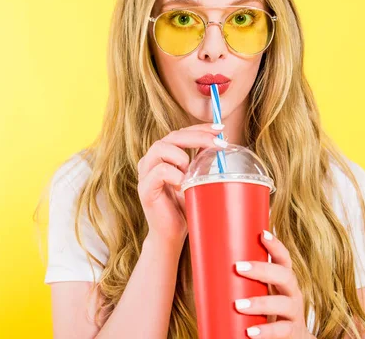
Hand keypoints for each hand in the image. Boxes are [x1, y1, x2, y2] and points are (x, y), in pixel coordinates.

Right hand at [137, 123, 226, 247]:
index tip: (220, 129)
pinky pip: (159, 171)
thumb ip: (200, 162)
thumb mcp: (195, 180)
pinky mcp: (145, 189)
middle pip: (172, 136)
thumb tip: (219, 143)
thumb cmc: (184, 207)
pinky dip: (174, 175)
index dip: (199, 128)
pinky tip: (183, 185)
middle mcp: (151, 160)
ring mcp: (145, 174)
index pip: (180, 133)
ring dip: (181, 156)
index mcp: (163, 156)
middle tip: (218, 144)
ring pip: (161, 148)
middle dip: (197, 137)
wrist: (171, 235)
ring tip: (191, 172)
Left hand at [233, 230, 315, 338]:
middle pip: (284, 276)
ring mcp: (294, 313)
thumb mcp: (261, 292)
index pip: (284, 259)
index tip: (262, 234)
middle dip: (262, 270)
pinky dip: (266, 331)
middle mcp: (293, 293)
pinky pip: (282, 331)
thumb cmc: (270, 310)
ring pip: (282, 304)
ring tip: (238, 305)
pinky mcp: (292, 333)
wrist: (293, 338)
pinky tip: (250, 332)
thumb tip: (207, 265)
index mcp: (284, 280)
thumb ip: (244, 282)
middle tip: (238, 267)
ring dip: (260, 303)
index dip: (276, 246)